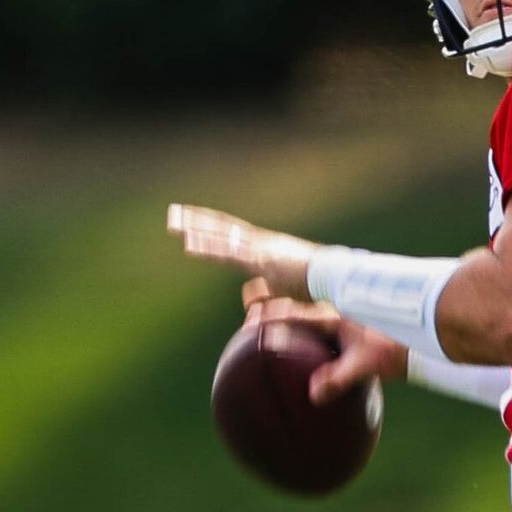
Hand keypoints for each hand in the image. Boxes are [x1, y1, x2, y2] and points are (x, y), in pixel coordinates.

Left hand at [168, 203, 317, 301]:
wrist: (340, 281)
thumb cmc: (323, 289)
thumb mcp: (289, 291)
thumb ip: (268, 293)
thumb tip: (250, 297)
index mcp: (269, 248)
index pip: (236, 234)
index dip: (214, 228)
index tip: (193, 223)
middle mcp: (263, 243)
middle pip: (225, 228)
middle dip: (198, 220)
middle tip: (173, 213)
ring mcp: (263, 249)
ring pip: (223, 235)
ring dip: (195, 227)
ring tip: (172, 221)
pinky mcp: (264, 260)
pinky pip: (231, 253)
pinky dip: (209, 248)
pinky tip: (188, 244)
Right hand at [239, 277, 407, 404]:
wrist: (423, 344)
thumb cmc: (396, 350)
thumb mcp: (367, 364)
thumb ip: (339, 377)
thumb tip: (314, 394)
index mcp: (332, 319)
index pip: (290, 315)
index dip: (267, 317)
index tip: (248, 322)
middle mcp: (332, 319)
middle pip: (289, 310)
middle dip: (266, 308)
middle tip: (247, 312)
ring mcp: (337, 329)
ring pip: (300, 321)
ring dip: (281, 322)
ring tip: (258, 330)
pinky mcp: (344, 339)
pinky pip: (313, 338)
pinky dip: (298, 342)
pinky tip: (293, 362)